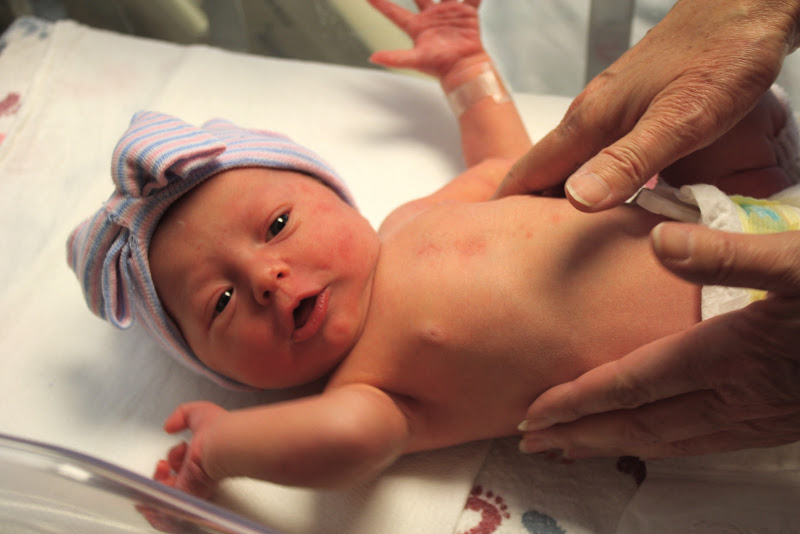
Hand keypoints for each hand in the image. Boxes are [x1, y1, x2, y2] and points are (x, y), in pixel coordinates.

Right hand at [154, 401, 227, 498]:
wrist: (222, 444)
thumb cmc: (217, 428)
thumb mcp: (198, 413)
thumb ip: (182, 415)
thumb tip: (169, 426)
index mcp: (204, 457)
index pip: (187, 466)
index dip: (177, 457)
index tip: (180, 446)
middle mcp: (199, 473)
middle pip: (176, 481)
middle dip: (163, 473)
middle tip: (164, 464)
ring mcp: (193, 485)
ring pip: (169, 493)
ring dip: (158, 481)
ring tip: (162, 467)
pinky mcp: (186, 494)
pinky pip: (167, 505)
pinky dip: (156, 497)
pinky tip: (156, 480)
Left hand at [368, 0, 483, 77]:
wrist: (464, 68)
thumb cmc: (440, 66)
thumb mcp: (415, 60)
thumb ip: (395, 58)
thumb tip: (373, 57)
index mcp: (417, 27)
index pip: (394, 13)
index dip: (381, 4)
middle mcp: (431, 17)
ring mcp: (448, 13)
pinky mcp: (466, 13)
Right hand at [495, 0, 798, 210]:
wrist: (748, 10)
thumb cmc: (721, 56)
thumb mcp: (679, 119)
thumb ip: (628, 161)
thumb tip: (577, 199)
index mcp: (591, 120)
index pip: (532, 169)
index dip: (510, 205)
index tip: (492, 239)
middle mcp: (593, 115)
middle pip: (548, 170)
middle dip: (531, 209)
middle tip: (527, 252)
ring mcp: (613, 112)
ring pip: (575, 164)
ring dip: (564, 199)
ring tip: (562, 238)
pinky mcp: (636, 112)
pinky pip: (601, 156)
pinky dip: (597, 184)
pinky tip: (615, 204)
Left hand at [518, 225, 799, 457]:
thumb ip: (731, 253)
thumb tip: (660, 241)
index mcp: (731, 354)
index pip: (632, 384)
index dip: (579, 401)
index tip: (534, 413)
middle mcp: (737, 396)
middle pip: (640, 424)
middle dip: (582, 435)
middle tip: (533, 444)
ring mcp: (759, 415)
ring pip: (669, 441)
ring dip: (614, 446)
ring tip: (573, 450)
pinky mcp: (777, 419)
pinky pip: (706, 442)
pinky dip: (664, 445)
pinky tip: (650, 441)